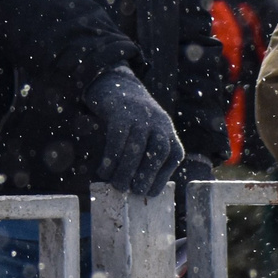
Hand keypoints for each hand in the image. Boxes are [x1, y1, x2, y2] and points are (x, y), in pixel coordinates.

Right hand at [85, 66, 182, 196]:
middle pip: (158, 151)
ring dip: (127, 170)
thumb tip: (139, 186)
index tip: (149, 193)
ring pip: (136, 147)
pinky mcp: (120, 111)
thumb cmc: (132, 119)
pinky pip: (117, 138)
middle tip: (134, 192)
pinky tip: (104, 169)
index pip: (173, 156)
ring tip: (117, 185)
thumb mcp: (148, 132)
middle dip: (147, 175)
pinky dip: (111, 157)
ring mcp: (139, 115)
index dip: (162, 176)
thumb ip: (148, 154)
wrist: (117, 84)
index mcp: (168, 130)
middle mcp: (158, 122)